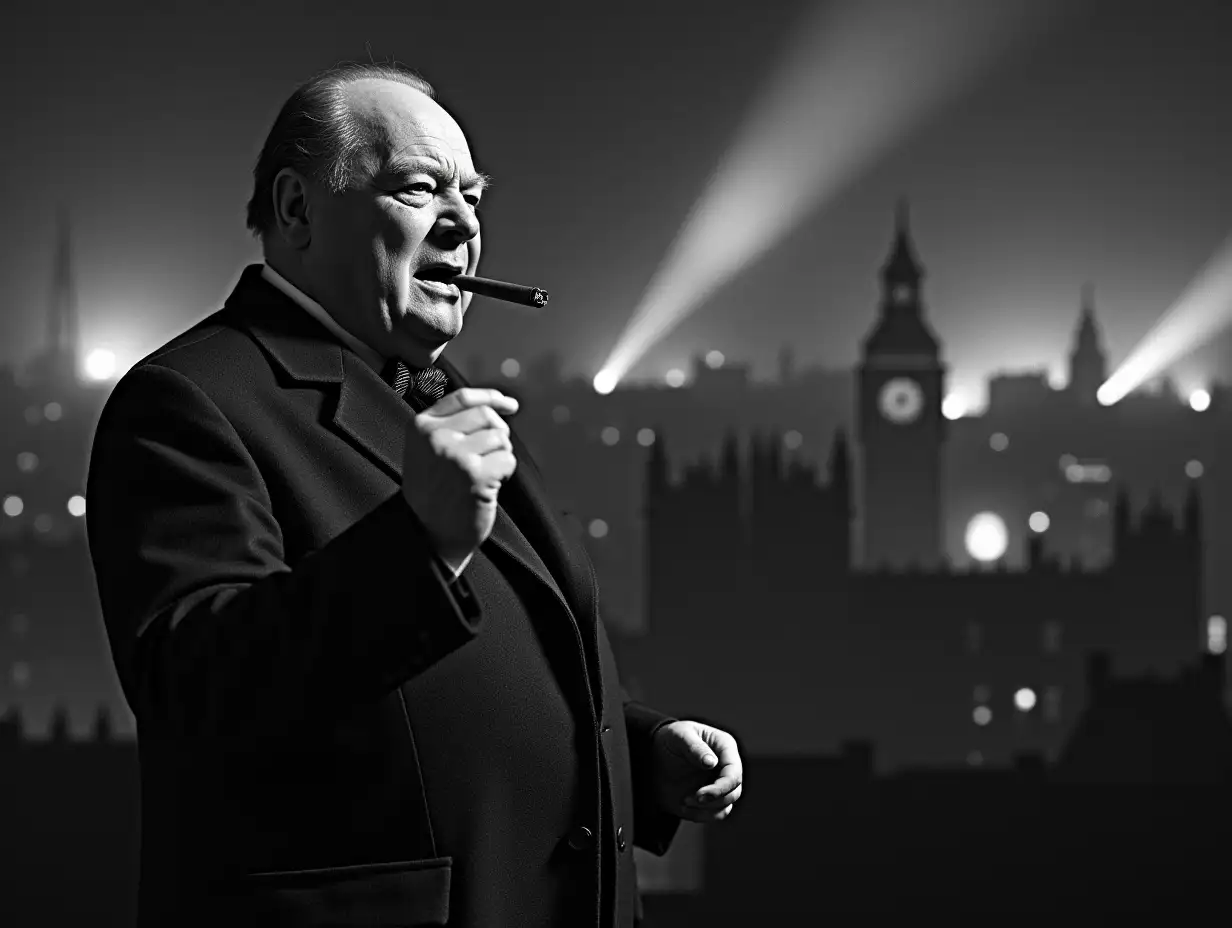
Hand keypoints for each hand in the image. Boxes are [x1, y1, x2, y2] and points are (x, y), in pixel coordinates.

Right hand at [402, 387, 518, 562]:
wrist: (430, 534)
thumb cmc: (435, 492)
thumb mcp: (428, 450)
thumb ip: (450, 424)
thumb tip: (498, 405)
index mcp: (420, 426)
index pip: (463, 398)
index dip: (492, 398)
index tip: (510, 406)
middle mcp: (435, 437)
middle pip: (486, 416)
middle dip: (498, 434)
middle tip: (492, 456)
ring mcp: (455, 455)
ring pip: (500, 438)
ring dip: (501, 455)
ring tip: (486, 474)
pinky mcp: (475, 475)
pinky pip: (508, 460)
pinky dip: (506, 472)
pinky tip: (491, 485)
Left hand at [650, 720, 742, 823]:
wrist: (654, 757)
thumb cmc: (670, 740)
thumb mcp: (679, 736)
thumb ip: (694, 747)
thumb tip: (712, 762)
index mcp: (725, 747)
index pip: (734, 772)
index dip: (722, 786)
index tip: (701, 794)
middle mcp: (727, 767)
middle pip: (734, 791)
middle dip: (713, 799)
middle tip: (688, 799)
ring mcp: (720, 784)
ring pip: (727, 805)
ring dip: (705, 809)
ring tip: (683, 801)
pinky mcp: (711, 799)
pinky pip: (716, 814)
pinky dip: (700, 815)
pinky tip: (683, 806)